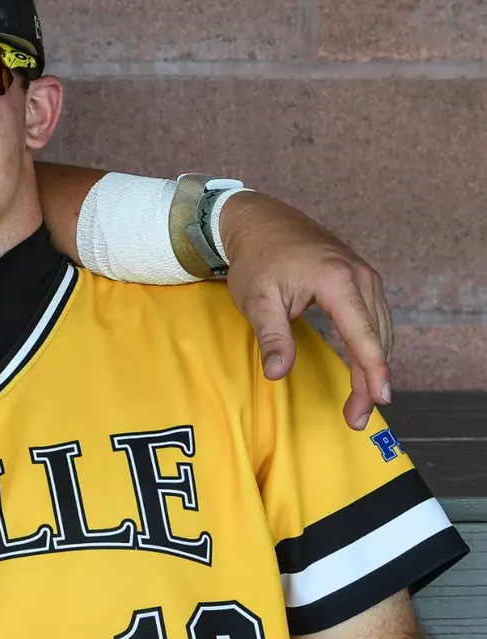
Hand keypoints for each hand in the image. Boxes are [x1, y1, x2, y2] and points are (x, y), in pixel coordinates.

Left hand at [219, 192, 391, 429]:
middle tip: (357, 417)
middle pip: (377, 338)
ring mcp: (366, 276)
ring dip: (375, 367)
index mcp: (337, 280)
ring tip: (362, 402)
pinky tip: (365, 369)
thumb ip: (272, 336)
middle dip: (371, 380)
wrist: (261, 221)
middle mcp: (361, 277)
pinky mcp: (363, 279)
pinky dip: (374, 346)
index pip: (363, 335)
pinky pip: (377, 320)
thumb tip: (277, 372)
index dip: (372, 371)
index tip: (378, 401)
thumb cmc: (257, 259)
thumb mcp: (256, 299)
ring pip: (382, 331)